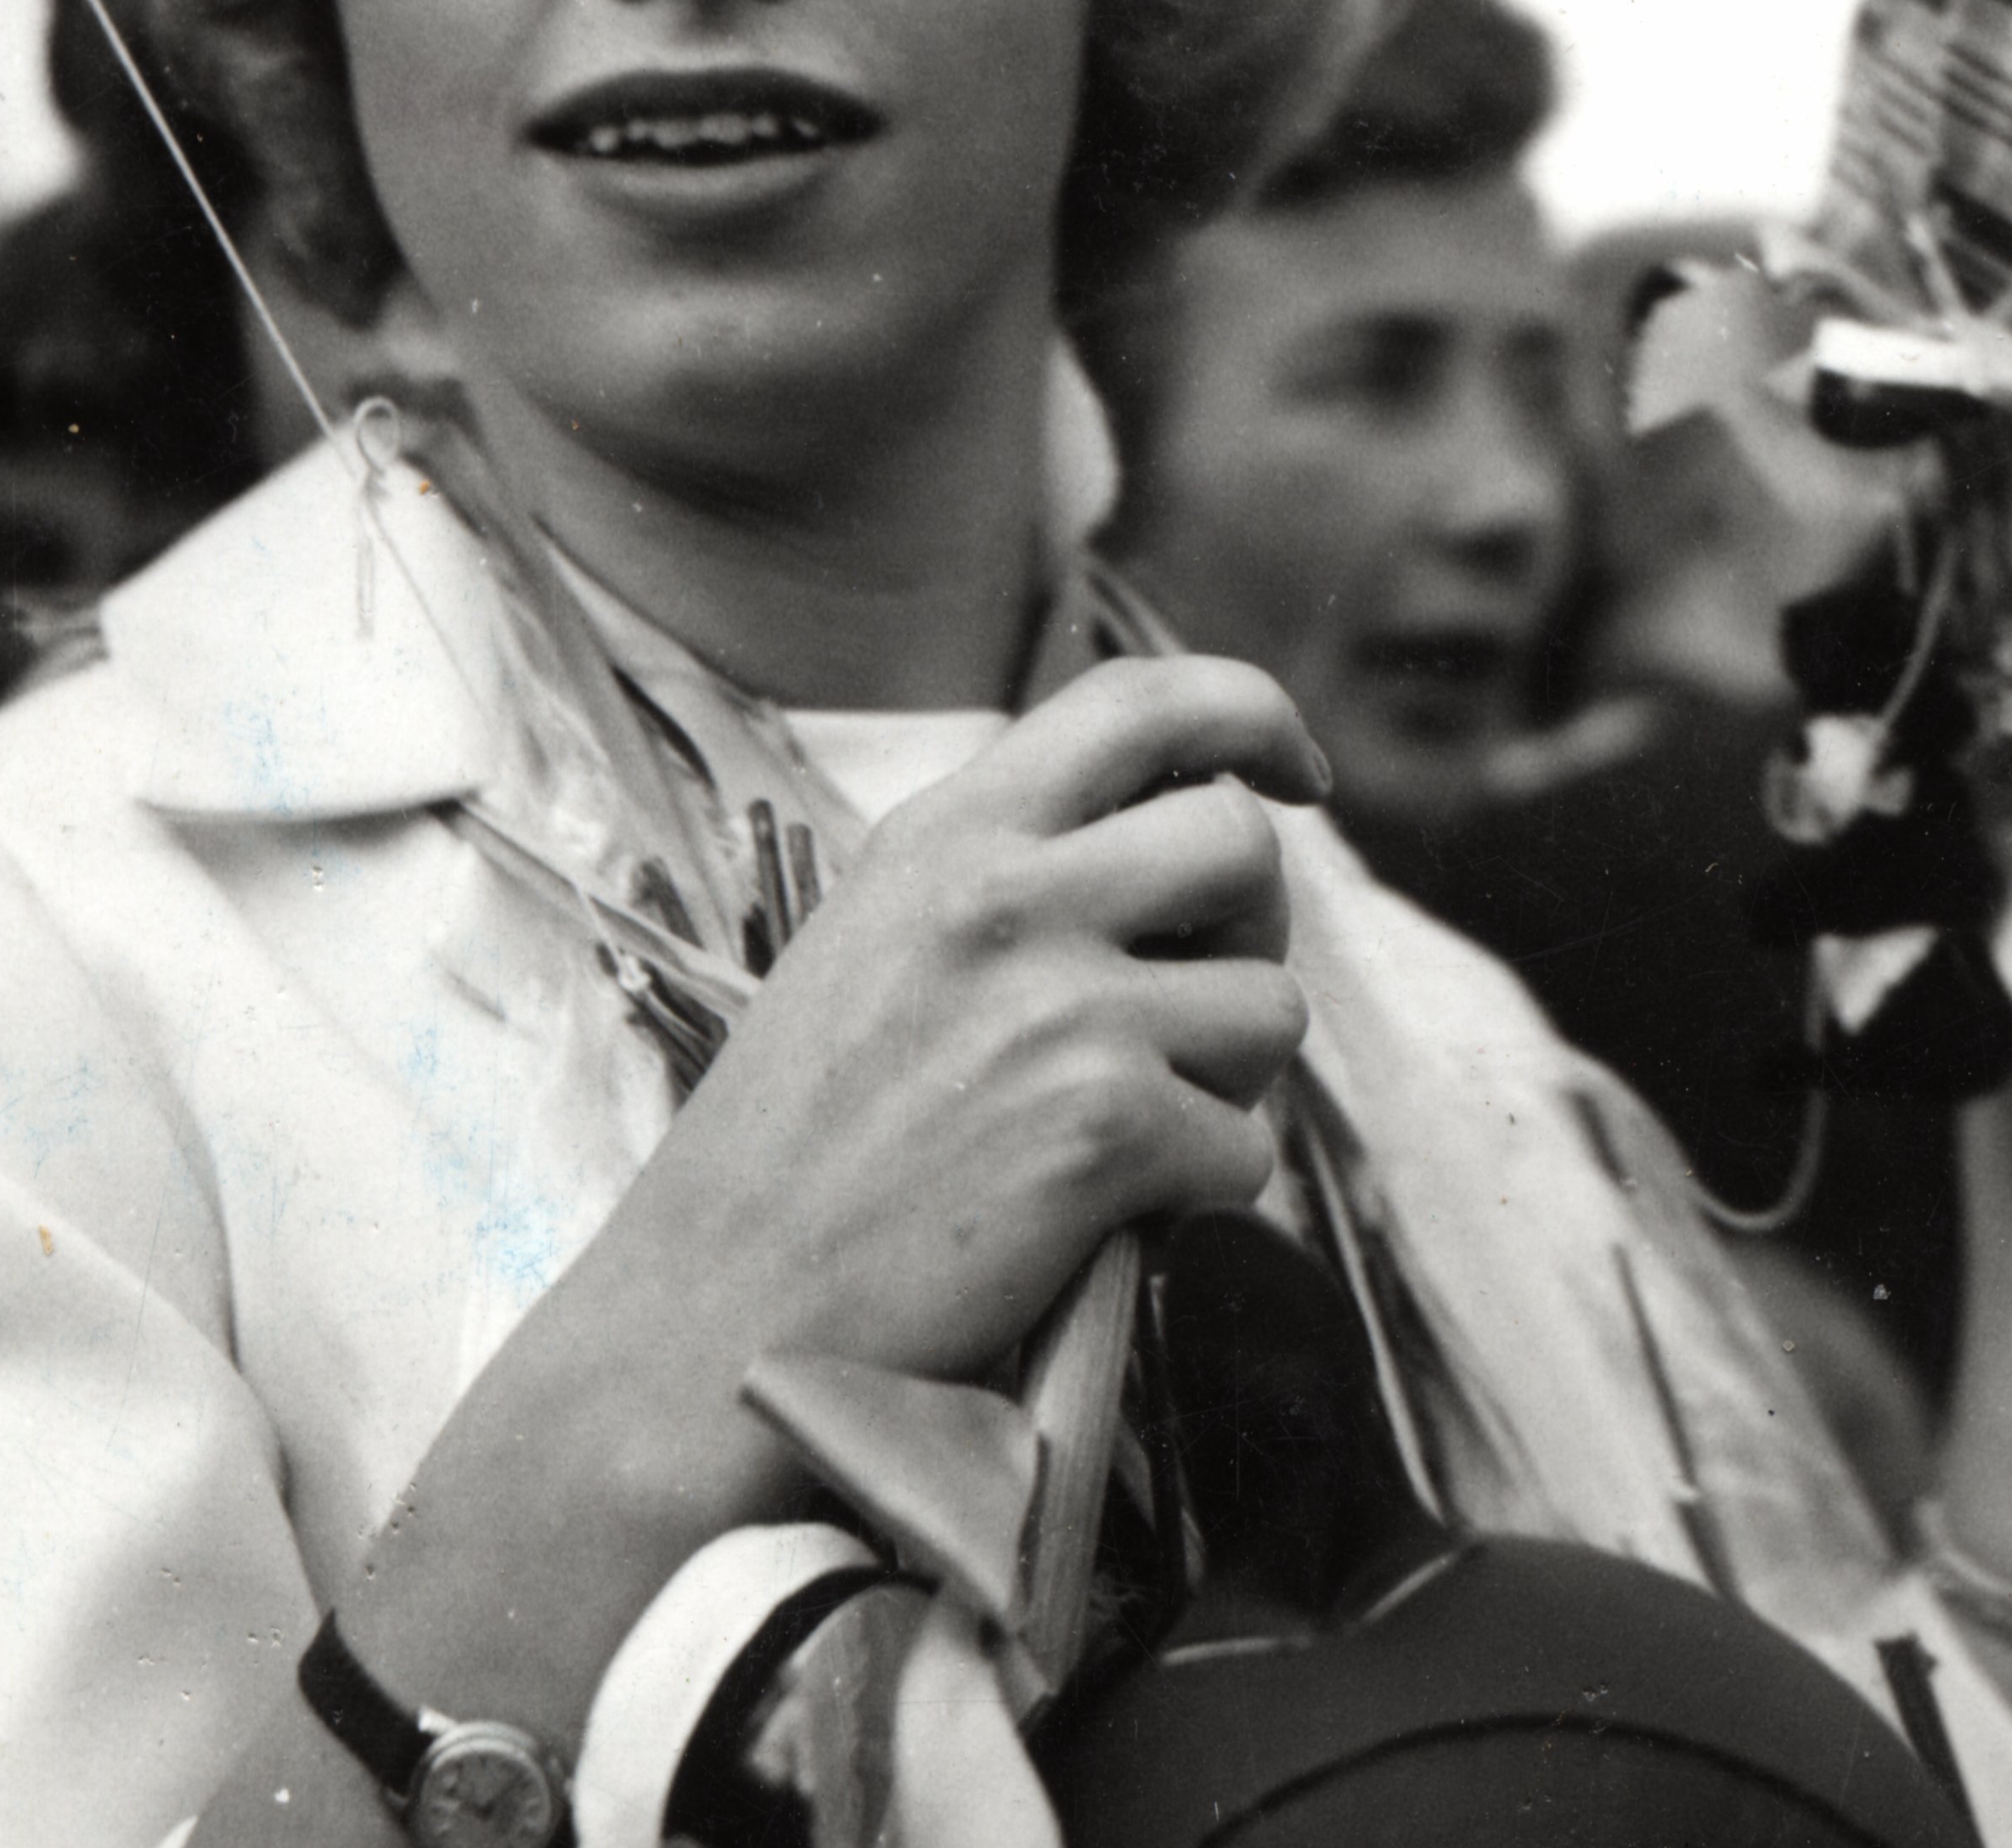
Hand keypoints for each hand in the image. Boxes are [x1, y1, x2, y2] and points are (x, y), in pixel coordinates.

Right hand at [613, 653, 1324, 1389]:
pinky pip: (1247, 1147)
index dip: (1253, 717)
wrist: (715, 1309)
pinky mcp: (1103, 1129)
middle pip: (1241, 842)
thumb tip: (1183, 839)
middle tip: (1199, 1006)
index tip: (1296, 775)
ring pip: (1271, 1004)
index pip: (1141, 702)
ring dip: (1232, 1079)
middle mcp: (1003, 896)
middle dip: (1256, 930)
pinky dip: (1199, 1194)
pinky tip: (1106, 1217)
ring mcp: (1060, 1008)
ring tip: (1130, 1129)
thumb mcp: (875, 942)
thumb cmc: (798, 1149)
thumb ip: (1003, 875)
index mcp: (945, 836)